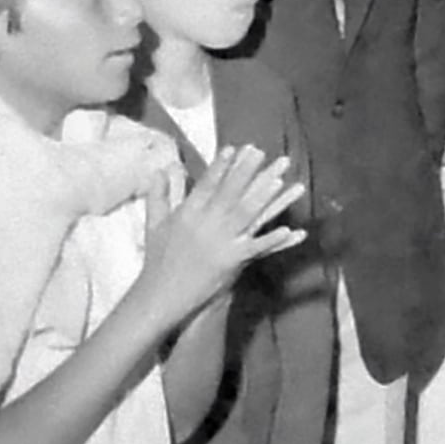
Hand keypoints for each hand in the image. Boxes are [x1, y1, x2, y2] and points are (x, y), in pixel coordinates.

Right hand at [138, 145, 306, 326]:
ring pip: (246, 215)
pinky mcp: (232, 261)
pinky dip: (272, 239)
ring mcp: (220, 242)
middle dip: (246, 171)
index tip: (234, 147)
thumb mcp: (154, 225)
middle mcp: (205, 224)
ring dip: (265, 197)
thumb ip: (158, 195)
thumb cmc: (157, 260)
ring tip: (281, 180)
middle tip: (261, 152)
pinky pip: (256, 248)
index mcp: (187, 213)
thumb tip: (159, 168)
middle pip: (230, 193)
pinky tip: (290, 230)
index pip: (206, 184)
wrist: (159, 296)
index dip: (221, 166)